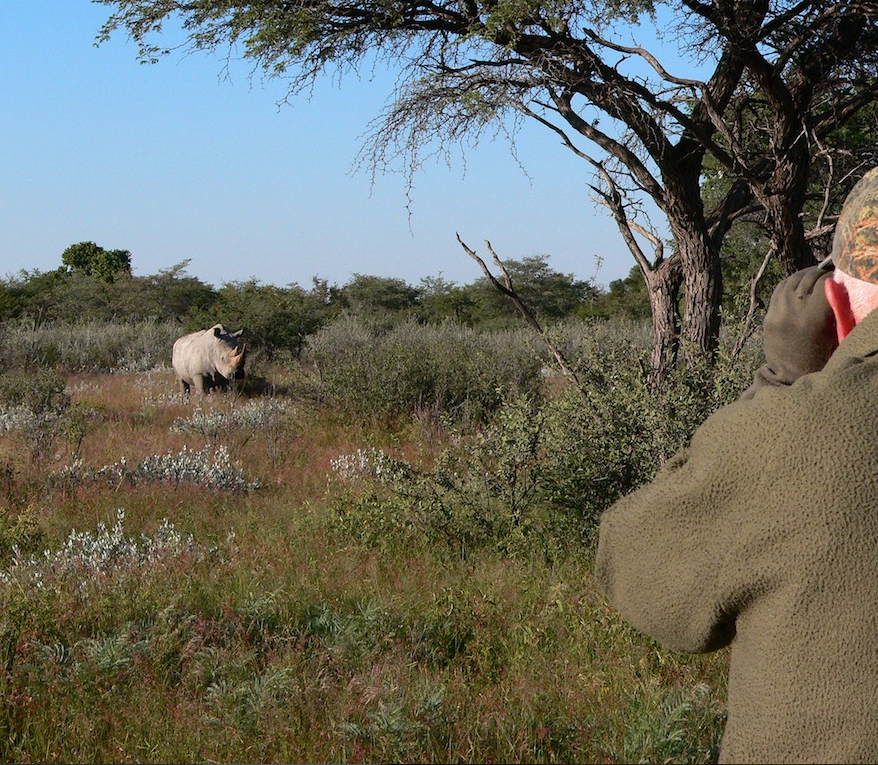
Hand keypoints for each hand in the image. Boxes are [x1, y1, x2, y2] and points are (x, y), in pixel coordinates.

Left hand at [761, 264, 837, 384]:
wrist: (791, 377)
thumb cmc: (822, 357)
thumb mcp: (835, 333)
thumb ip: (836, 309)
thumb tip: (838, 285)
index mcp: (814, 317)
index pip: (824, 282)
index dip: (834, 278)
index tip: (839, 280)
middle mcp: (793, 312)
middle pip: (807, 279)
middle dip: (819, 274)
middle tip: (828, 277)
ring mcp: (777, 314)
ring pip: (790, 281)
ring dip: (803, 276)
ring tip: (813, 277)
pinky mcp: (768, 318)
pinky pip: (778, 292)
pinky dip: (789, 284)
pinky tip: (798, 285)